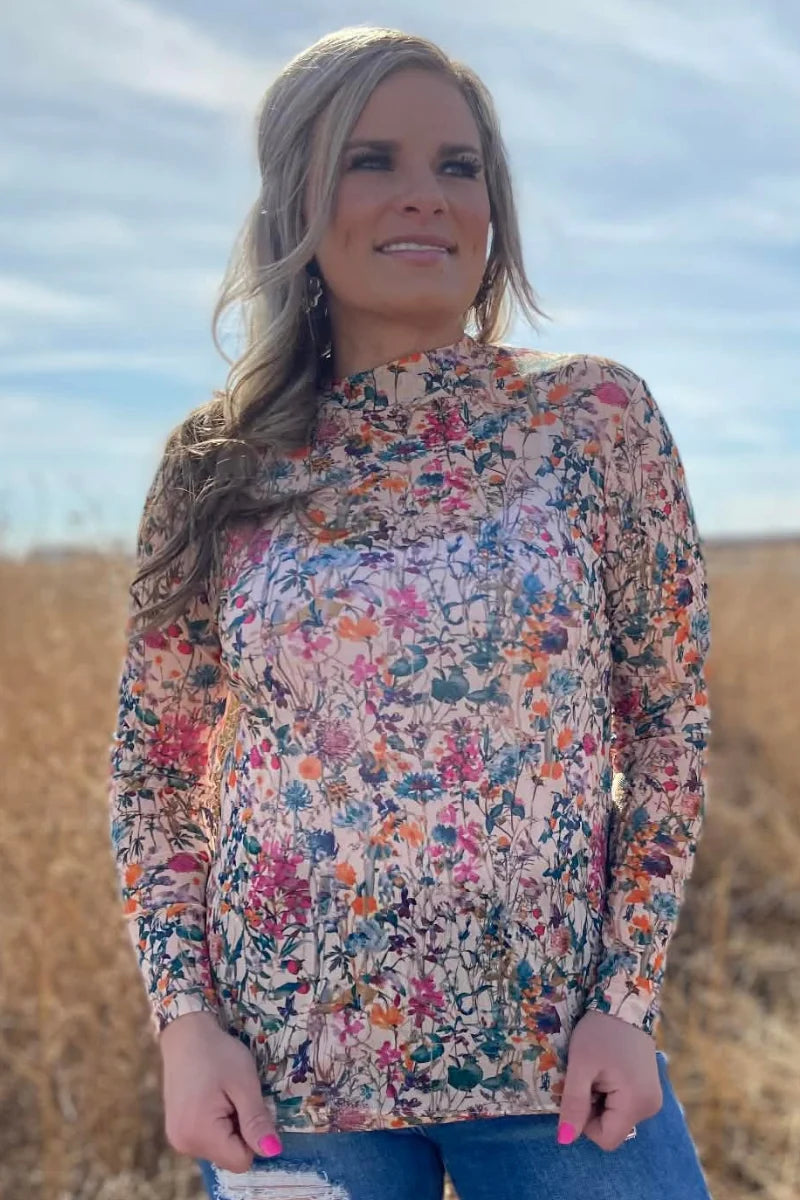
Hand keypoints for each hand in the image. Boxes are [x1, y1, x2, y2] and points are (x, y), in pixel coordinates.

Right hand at [159, 1010, 281, 1171]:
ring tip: (223, 1095)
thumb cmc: (218, 1053)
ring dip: (230, 1126)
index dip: (254, 1136)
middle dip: (241, 1130)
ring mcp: (178, 1138)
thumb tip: (272, 1151)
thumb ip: (257, 1121)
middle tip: (235, 1096)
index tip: (248, 1105)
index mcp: (199, 1134)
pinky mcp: (178, 1130)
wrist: (186, 1033)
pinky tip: (213, 1098)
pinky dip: (217, 1124)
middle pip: (230, 1156)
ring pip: (220, 1148)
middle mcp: (184, 1144)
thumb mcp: (244, 1083)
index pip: (241, 1160)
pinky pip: (208, 1139)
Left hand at [557, 1010, 662, 1151]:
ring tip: (599, 1070)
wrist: (623, 1001)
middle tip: (589, 1076)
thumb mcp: (581, 1065)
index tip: (581, 1090)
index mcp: (636, 1104)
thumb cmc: (599, 1032)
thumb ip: (574, 1104)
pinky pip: (625, 1105)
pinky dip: (611, 1093)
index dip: (585, 1122)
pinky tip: (608, 1069)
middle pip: (612, 1128)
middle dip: (593, 1108)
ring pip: (617, 1117)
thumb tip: (565, 1139)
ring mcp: (653, 1098)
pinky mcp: (650, 1089)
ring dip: (601, 1100)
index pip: (606, 1139)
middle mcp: (650, 1107)